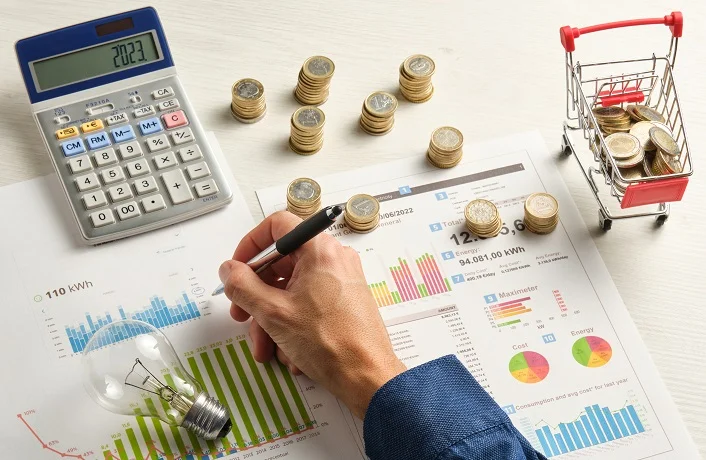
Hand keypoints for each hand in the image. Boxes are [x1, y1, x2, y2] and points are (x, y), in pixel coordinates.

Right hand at [218, 211, 405, 418]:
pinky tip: (289, 352)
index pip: (277, 225)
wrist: (367, 377)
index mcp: (319, 249)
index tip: (236, 269)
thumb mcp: (273, 312)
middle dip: (256, 295)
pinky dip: (291, 325)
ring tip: (266, 348)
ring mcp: (340, 280)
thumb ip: (243, 286)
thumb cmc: (331, 342)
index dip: (250, 245)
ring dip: (271, 319)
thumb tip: (229, 270)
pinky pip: (307, 304)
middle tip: (241, 315)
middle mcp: (333, 259)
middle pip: (281, 264)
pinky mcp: (343, 301)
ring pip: (291, 290)